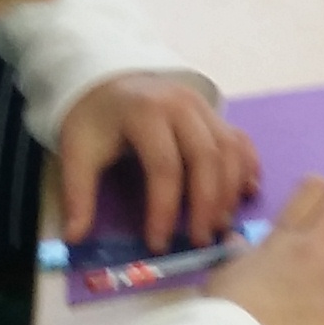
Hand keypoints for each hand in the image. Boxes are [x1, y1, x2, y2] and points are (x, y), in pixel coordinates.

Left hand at [51, 69, 259, 248]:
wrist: (107, 81)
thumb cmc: (95, 121)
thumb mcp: (77, 152)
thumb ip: (78, 194)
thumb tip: (75, 238)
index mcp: (146, 112)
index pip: (164, 167)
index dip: (165, 209)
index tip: (158, 243)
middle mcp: (182, 105)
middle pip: (206, 157)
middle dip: (207, 204)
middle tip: (201, 240)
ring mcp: (204, 107)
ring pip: (230, 150)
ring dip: (230, 191)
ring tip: (220, 226)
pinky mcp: (215, 113)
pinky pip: (240, 140)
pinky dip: (247, 168)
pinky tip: (245, 195)